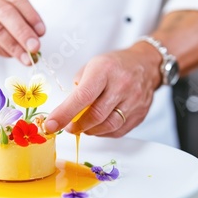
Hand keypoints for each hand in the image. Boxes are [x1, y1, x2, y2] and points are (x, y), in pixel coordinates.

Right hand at [0, 0, 44, 64]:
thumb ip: (17, 14)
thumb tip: (36, 35)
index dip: (31, 16)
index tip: (41, 32)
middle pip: (6, 14)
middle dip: (24, 33)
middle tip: (35, 47)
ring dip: (14, 46)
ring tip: (26, 57)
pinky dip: (1, 51)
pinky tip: (10, 55)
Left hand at [44, 42, 161, 137]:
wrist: (146, 64)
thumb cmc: (114, 65)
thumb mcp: (91, 66)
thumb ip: (78, 87)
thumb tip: (65, 111)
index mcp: (105, 70)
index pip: (83, 96)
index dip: (65, 113)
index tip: (51, 125)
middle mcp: (122, 85)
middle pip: (96, 115)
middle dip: (77, 126)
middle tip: (68, 127)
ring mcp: (134, 101)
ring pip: (108, 126)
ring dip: (90, 130)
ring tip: (83, 126)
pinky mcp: (140, 114)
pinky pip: (118, 131)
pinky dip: (103, 132)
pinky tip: (98, 125)